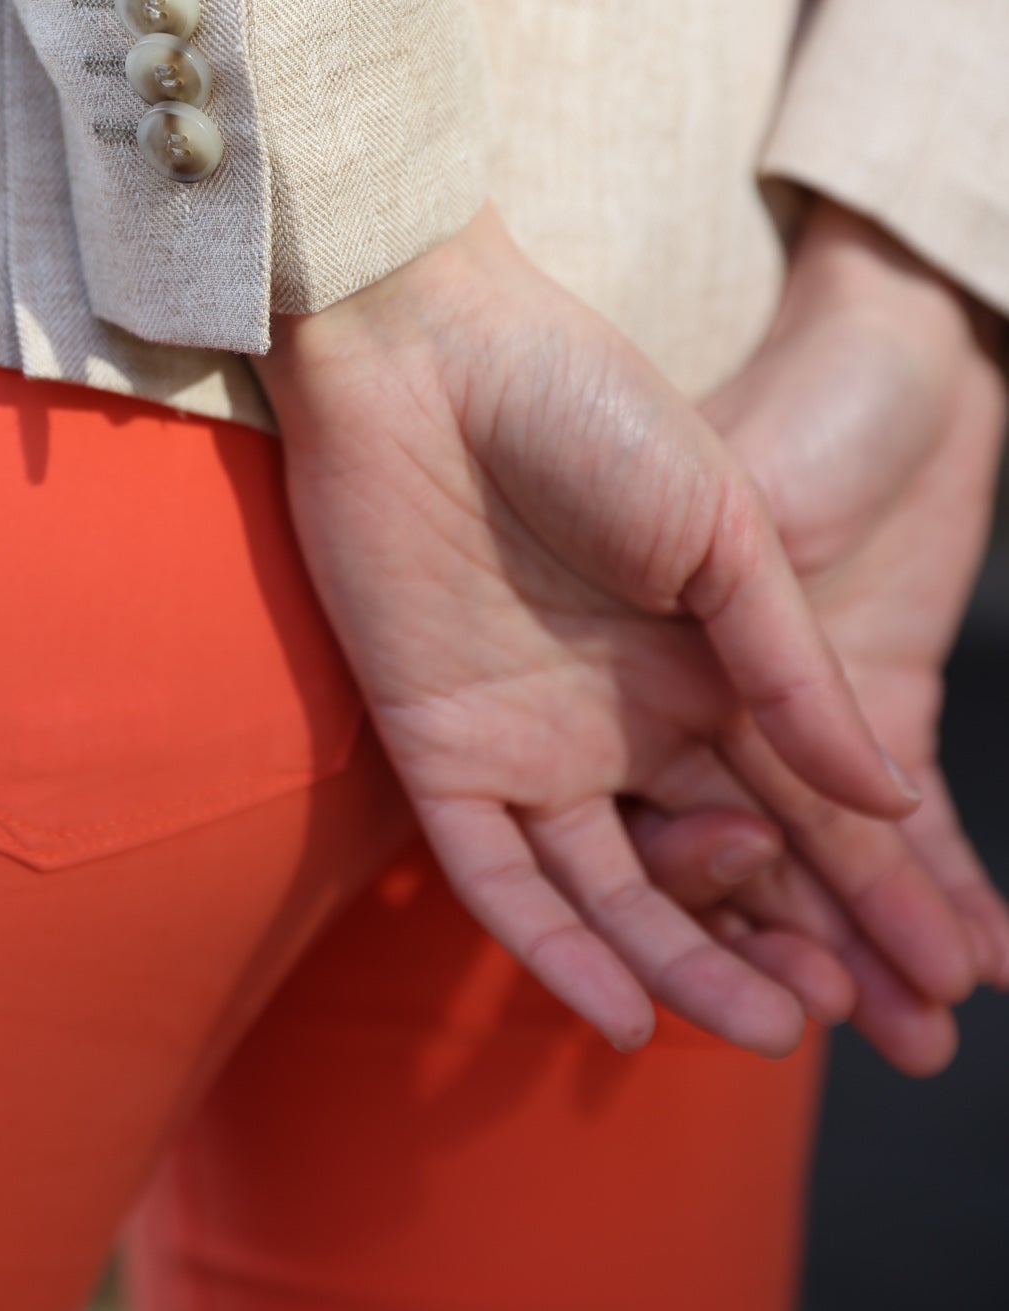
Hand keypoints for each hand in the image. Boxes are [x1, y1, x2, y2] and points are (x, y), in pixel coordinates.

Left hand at [260, 207, 953, 1056]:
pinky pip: (492, 878)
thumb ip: (792, 670)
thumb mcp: (725, 533)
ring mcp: (528, 740)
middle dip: (791, 948)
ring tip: (772, 1028)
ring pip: (614, 894)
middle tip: (864, 1019)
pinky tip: (621, 1016)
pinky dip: (554, 950)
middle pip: (715, 867)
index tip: (947, 966)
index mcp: (702, 667)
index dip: (871, 887)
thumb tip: (886, 796)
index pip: (799, 803)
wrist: (428, 347)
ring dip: (686, 968)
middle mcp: (620, 721)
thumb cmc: (588, 407)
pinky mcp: (437, 748)